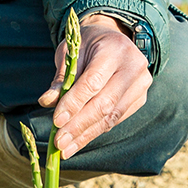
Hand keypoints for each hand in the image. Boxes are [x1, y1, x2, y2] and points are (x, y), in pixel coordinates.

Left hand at [41, 14, 150, 158]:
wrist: (113, 39)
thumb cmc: (88, 45)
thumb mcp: (70, 52)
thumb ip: (62, 78)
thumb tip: (47, 101)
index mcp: (115, 49)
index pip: (93, 82)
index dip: (74, 103)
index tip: (56, 122)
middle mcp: (134, 66)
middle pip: (105, 103)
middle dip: (79, 126)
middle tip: (59, 142)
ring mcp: (141, 84)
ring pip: (111, 116)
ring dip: (86, 134)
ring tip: (66, 149)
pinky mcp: (140, 99)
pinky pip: (115, 119)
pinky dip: (95, 131)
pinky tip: (78, 141)